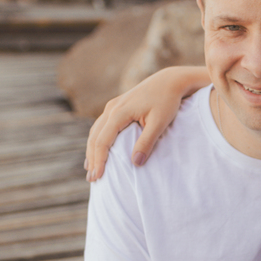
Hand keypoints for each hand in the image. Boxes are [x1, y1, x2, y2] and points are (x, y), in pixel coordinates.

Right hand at [83, 66, 206, 181]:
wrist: (169, 81)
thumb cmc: (167, 101)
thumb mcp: (159, 123)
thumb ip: (147, 142)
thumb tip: (135, 162)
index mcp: (119, 112)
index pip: (102, 141)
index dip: (99, 160)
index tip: (98, 176)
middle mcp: (111, 108)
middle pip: (95, 137)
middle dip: (92, 159)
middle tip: (92, 179)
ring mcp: (112, 106)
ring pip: (95, 131)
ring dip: (92, 150)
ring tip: (91, 169)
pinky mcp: (116, 107)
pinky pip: (101, 126)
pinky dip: (97, 141)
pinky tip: (97, 151)